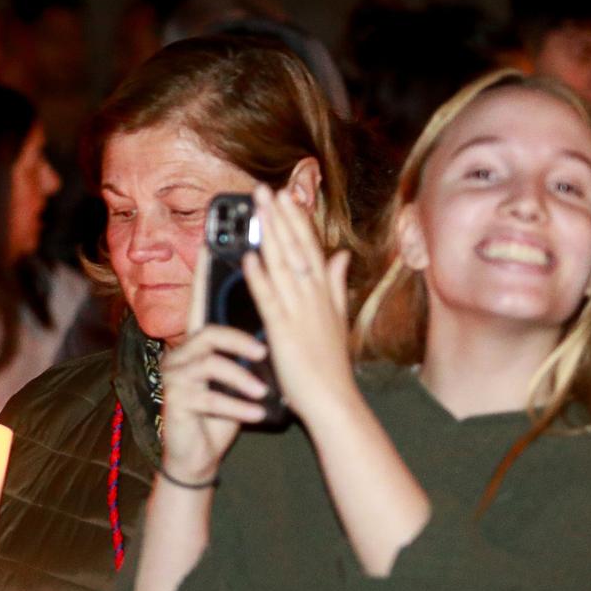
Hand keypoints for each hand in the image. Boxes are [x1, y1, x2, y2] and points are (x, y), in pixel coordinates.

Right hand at [158, 249, 269, 481]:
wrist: (200, 453)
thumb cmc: (225, 406)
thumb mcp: (243, 371)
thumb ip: (255, 339)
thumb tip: (278, 305)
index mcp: (199, 340)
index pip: (201, 299)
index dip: (204, 271)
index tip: (211, 241)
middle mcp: (182, 353)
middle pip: (207, 331)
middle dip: (238, 341)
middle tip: (265, 351)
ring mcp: (176, 378)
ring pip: (210, 365)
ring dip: (241, 380)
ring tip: (263, 392)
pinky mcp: (177, 403)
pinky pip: (210, 399)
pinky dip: (238, 408)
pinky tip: (258, 415)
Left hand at [241, 185, 355, 423]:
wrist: (334, 401)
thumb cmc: (330, 366)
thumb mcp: (337, 318)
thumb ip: (336, 285)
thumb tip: (341, 254)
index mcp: (324, 294)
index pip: (310, 248)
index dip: (297, 221)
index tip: (286, 196)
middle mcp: (313, 298)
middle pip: (296, 249)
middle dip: (280, 217)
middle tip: (265, 189)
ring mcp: (300, 313)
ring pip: (283, 266)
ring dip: (270, 235)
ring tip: (257, 208)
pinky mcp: (284, 331)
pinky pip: (270, 299)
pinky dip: (260, 276)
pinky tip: (249, 257)